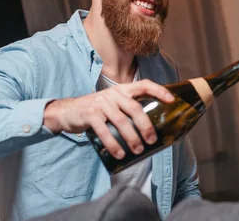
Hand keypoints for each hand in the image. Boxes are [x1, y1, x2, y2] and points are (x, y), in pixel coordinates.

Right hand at [43, 79, 173, 158]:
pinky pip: (104, 131)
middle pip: (135, 108)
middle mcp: (113, 94)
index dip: (159, 90)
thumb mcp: (112, 103)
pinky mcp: (90, 114)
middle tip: (152, 140)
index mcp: (122, 90)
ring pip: (121, 121)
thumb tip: (151, 127)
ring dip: (132, 138)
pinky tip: (120, 154)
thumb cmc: (96, 109)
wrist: (67, 111)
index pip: (144, 84)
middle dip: (146, 126)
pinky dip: (113, 144)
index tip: (171, 100)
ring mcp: (101, 103)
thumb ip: (127, 108)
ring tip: (138, 150)